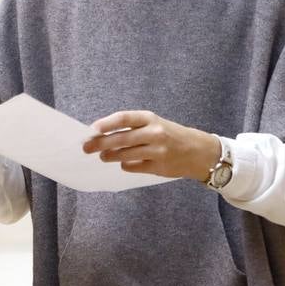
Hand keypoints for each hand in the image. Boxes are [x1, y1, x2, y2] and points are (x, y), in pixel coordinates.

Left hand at [82, 110, 221, 181]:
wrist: (198, 151)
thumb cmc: (171, 135)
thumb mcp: (155, 123)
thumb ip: (133, 128)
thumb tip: (103, 133)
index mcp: (151, 118)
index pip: (124, 118)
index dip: (106, 123)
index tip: (93, 129)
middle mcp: (154, 133)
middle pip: (121, 138)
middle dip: (100, 143)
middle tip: (87, 147)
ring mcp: (157, 151)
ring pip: (125, 155)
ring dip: (110, 156)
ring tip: (103, 156)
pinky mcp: (158, 167)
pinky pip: (134, 167)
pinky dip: (125, 165)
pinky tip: (123, 163)